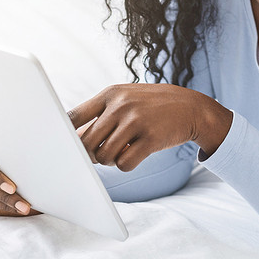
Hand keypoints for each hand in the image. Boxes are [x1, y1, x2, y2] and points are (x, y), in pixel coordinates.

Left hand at [68, 84, 231, 171]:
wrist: (192, 107)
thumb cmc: (152, 106)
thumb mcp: (126, 99)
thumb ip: (101, 113)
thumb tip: (73, 137)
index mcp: (110, 94)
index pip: (74, 116)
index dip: (66, 134)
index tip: (67, 145)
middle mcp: (120, 105)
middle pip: (85, 141)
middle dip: (90, 153)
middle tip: (101, 153)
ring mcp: (136, 121)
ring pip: (103, 155)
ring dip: (109, 161)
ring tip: (120, 153)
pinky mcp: (151, 138)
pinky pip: (124, 163)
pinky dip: (125, 165)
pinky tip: (134, 155)